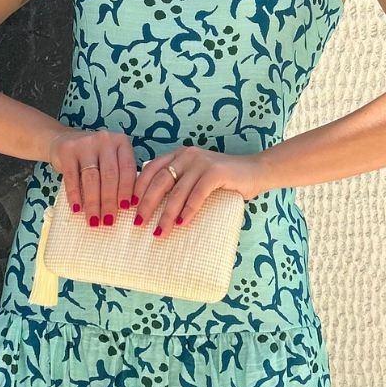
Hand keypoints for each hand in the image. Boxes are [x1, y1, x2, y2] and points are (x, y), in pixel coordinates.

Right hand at [45, 127, 139, 226]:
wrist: (63, 140)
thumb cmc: (94, 157)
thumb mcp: (111, 159)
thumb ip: (119, 176)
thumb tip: (125, 208)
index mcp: (121, 142)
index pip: (127, 169)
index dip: (127, 190)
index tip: (125, 209)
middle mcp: (105, 139)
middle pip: (110, 176)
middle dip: (109, 202)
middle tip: (109, 221)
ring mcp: (85, 143)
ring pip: (92, 178)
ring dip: (93, 203)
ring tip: (94, 220)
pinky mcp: (67, 150)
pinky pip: (72, 177)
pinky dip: (75, 195)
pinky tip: (77, 209)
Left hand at [133, 144, 267, 235]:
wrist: (256, 171)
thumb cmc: (225, 180)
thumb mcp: (196, 177)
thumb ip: (179, 183)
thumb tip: (154, 207)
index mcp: (178, 155)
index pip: (150, 170)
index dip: (138, 188)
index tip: (129, 207)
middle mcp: (187, 155)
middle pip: (159, 181)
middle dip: (147, 204)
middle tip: (138, 223)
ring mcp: (201, 162)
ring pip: (176, 191)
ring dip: (166, 214)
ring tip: (159, 231)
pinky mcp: (216, 172)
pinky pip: (197, 194)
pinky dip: (188, 210)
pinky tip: (181, 223)